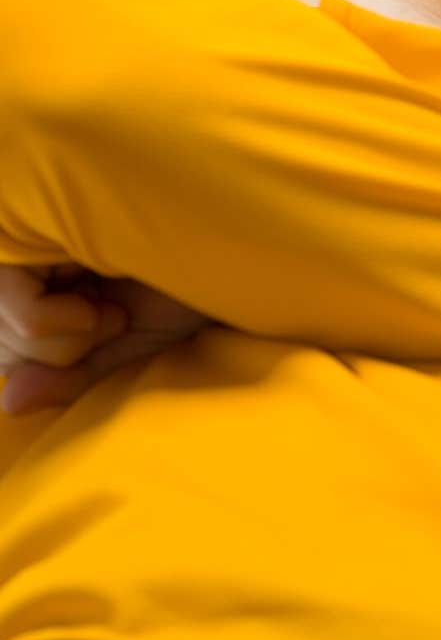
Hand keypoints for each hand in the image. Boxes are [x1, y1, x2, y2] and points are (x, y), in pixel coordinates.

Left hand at [1, 263, 212, 416]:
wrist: (220, 258)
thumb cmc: (178, 293)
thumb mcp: (121, 351)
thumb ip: (66, 378)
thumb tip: (9, 402)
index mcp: (41, 287)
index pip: (4, 352)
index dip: (54, 358)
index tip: (109, 326)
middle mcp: (26, 262)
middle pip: (2, 341)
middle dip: (64, 350)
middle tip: (113, 314)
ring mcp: (28, 245)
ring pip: (6, 326)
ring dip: (71, 334)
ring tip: (110, 299)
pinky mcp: (34, 237)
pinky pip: (19, 310)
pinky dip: (62, 319)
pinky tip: (98, 285)